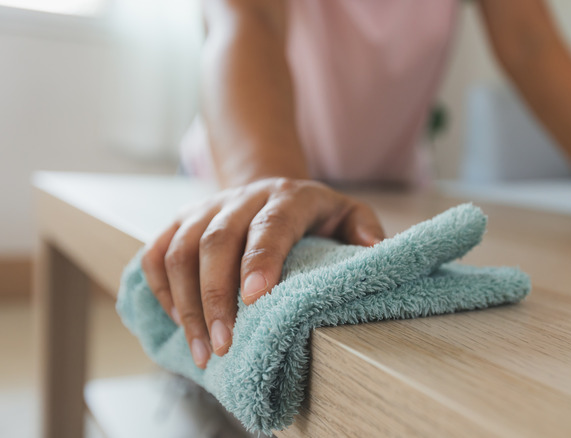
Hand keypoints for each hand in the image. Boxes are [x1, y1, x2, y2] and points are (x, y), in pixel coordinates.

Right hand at [140, 178, 384, 367]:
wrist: (269, 188)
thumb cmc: (313, 214)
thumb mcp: (347, 213)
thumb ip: (363, 227)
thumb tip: (373, 249)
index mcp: (287, 197)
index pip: (270, 225)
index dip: (260, 259)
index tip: (255, 299)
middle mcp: (242, 198)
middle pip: (216, 242)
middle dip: (216, 298)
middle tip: (223, 345)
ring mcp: (206, 208)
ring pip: (180, 251)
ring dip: (185, 304)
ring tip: (201, 349)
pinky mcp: (180, 221)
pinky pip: (157, 253)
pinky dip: (161, 290)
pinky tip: (178, 323)